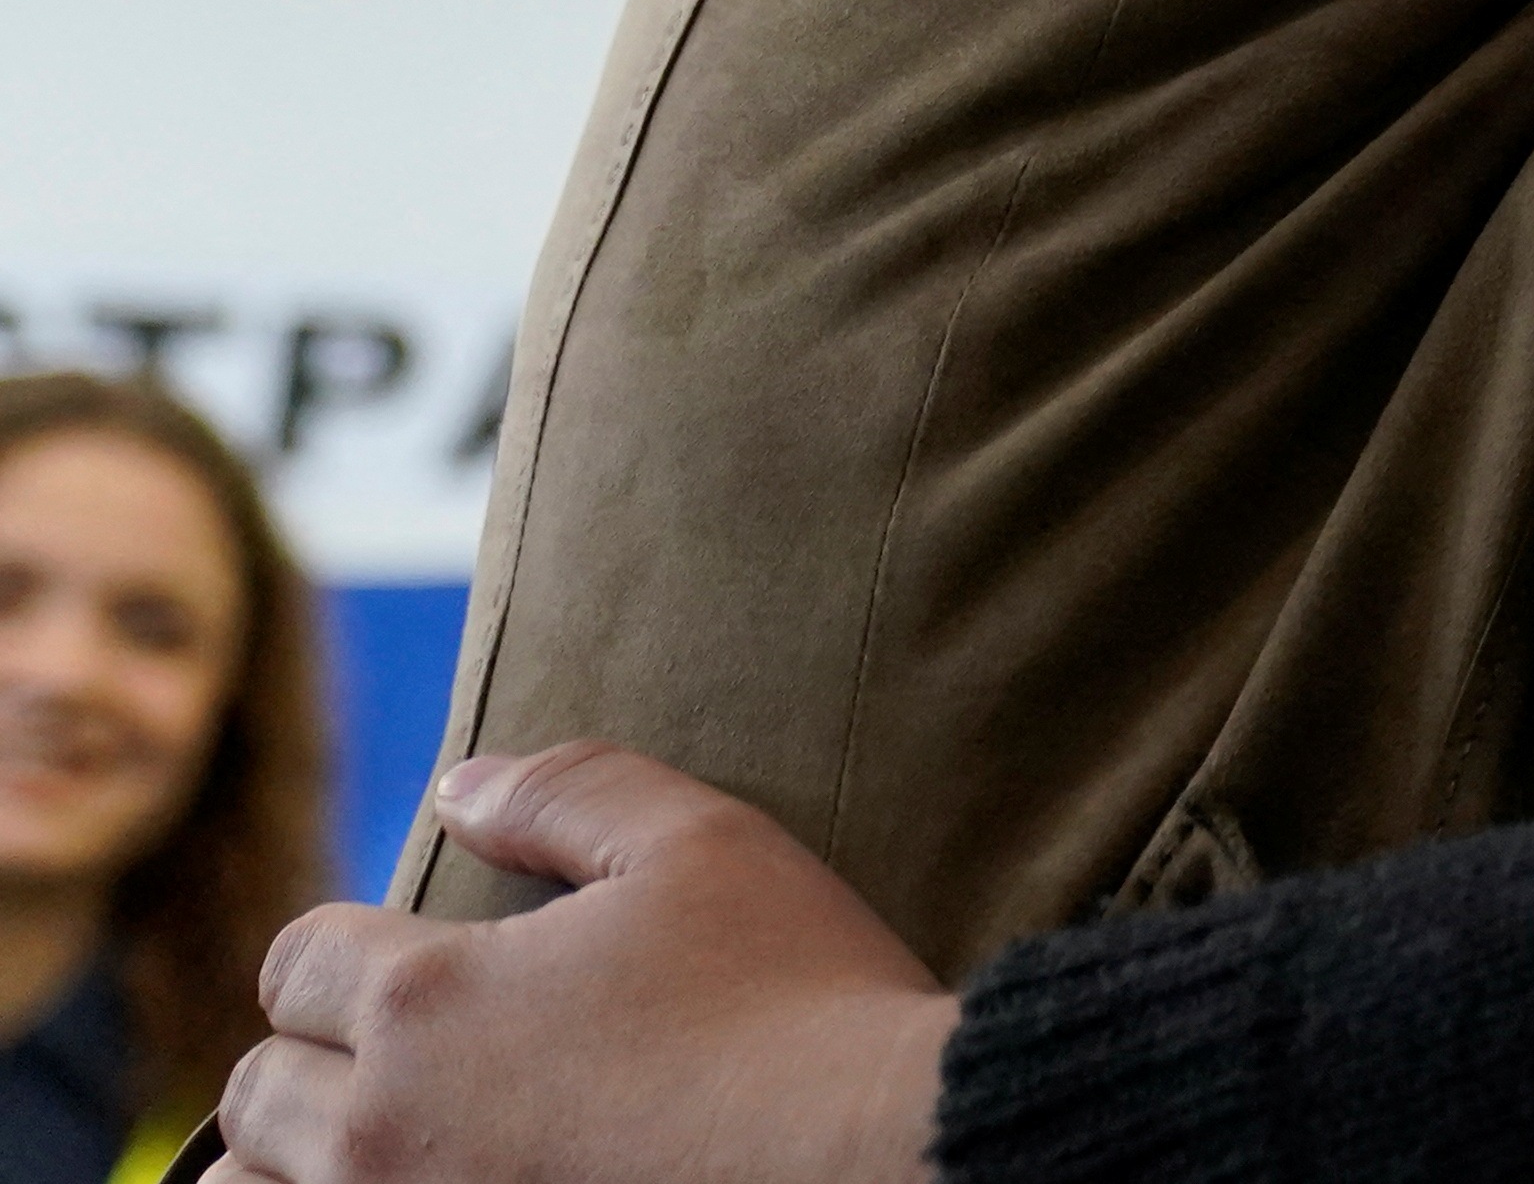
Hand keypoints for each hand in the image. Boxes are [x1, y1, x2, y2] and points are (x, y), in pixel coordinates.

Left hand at [222, 742, 958, 1183]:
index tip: (404, 958)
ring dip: (303, 1163)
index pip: (296, 963)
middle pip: (257, 1096)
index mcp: (428, 999)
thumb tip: (457, 786)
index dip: (346, 949)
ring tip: (390, 1142)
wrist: (877, 1159)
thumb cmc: (796, 996)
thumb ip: (568, 793)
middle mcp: (386, 1128)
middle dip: (312, 1060)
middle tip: (402, 1055)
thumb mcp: (703, 844)